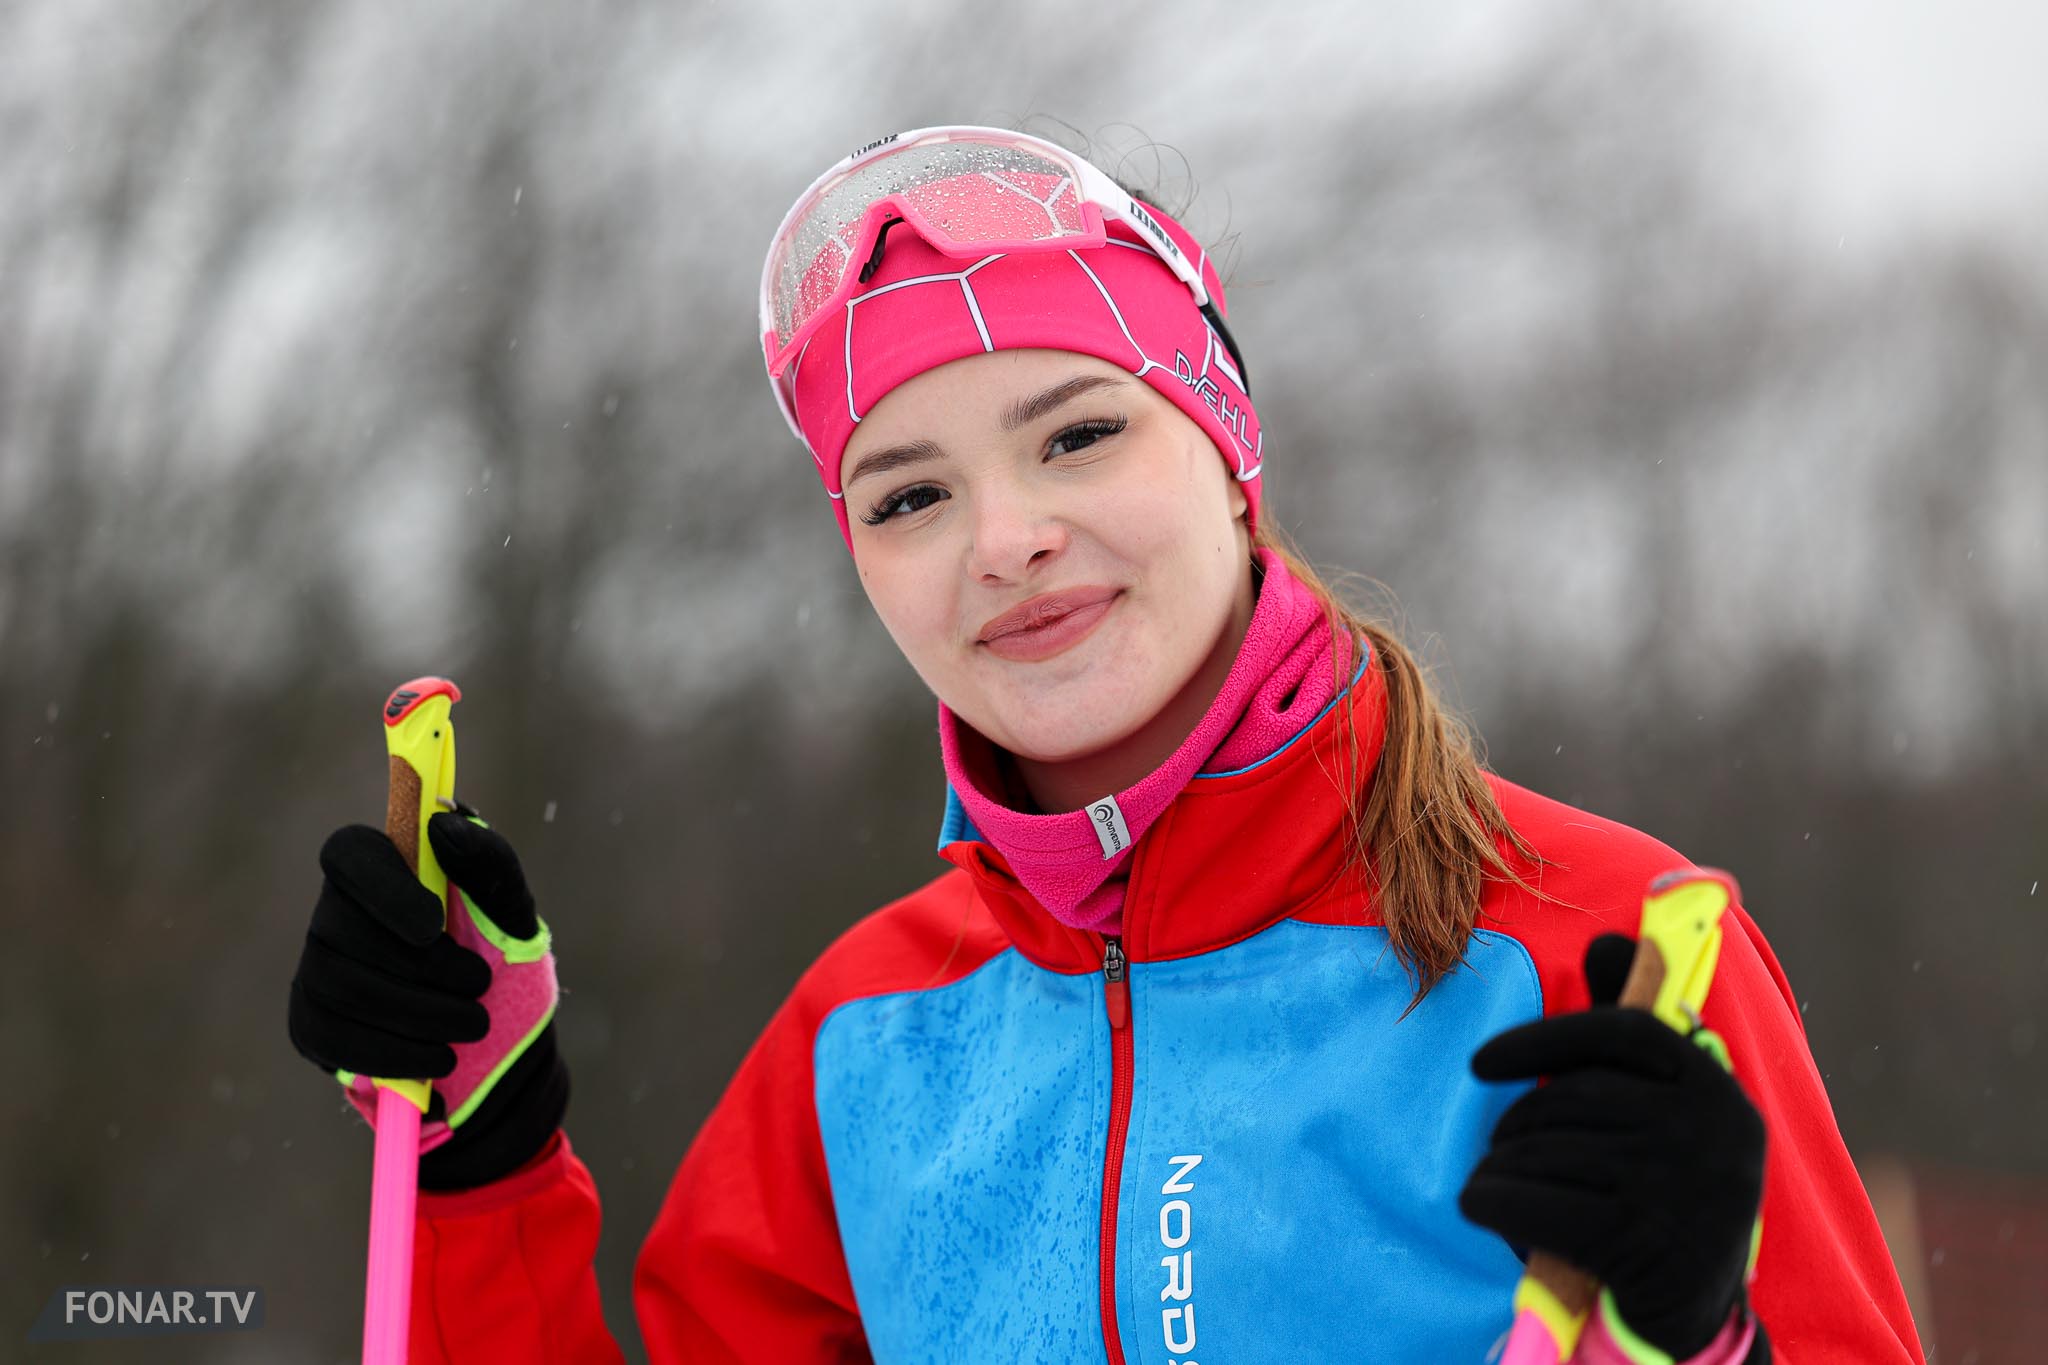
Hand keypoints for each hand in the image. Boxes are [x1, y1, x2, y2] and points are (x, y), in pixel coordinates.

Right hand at [288, 809, 569, 1190]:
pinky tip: (437, 1060)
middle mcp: (339, 911)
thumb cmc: (506, 967)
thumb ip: (489, 864)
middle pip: (343, 929)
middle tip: (481, 988)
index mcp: (386, 869)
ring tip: (473, 1026)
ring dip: (417, 1012)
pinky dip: (392, 1052)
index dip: (382, 887)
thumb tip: (442, 824)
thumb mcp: (514, 915)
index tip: (433, 926)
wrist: (502, 1052)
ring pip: (337, 985)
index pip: (350, 853)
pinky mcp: (311, 1022)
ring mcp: (318, 967)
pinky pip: (330, 1036)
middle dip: (423, 967)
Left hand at [1460, 933, 1766, 1358]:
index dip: (1542, 1039)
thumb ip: (1632, 1034)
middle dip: (1518, 1123)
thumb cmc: (1662, 1192)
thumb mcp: (1665, 1111)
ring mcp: (1680, 1186)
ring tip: (1496, 1180)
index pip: (1621, 1030)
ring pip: (1546, 1149)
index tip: (1480, 1063)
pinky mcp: (1641, 1241)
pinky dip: (1492, 1201)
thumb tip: (1609, 938)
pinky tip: (1481, 1205)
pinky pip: (1534, 1201)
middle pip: (1572, 1095)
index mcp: (1715, 1085)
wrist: (1695, 1311)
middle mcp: (1711, 1129)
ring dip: (1500, 1166)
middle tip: (1500, 1147)